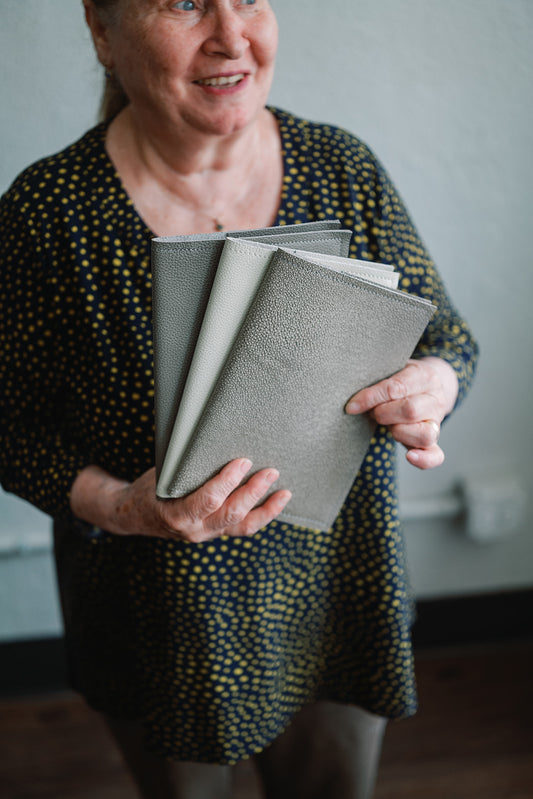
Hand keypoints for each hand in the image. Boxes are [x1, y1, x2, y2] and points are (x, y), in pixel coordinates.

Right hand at [70, 459, 291, 542]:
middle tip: (270, 471)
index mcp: (177, 514)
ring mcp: (207, 534)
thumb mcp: (163, 474)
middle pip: (231, 515)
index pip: (208, 500)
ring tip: (284, 491)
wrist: (135, 516)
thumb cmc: (151, 487)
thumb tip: (215, 436)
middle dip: (254, 492)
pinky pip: (243, 528)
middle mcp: (195, 529)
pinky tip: (276, 501)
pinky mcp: (217, 533)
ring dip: (266, 508)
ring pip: (243, 527)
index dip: (228, 482)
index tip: (243, 461)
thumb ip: (188, 465)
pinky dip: (262, 515)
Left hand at [345, 357, 458, 469]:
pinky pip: (435, 456)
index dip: (371, 398)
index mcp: (425, 376)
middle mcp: (435, 400)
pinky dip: (423, 459)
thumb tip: (354, 402)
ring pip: (424, 434)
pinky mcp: (434, 441)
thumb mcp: (393, 371)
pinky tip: (409, 456)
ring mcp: (437, 422)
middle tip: (373, 412)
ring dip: (398, 432)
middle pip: (410, 411)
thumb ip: (378, 381)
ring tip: (388, 425)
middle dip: (383, 414)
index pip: (396, 388)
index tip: (352, 406)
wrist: (429, 385)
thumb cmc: (403, 379)